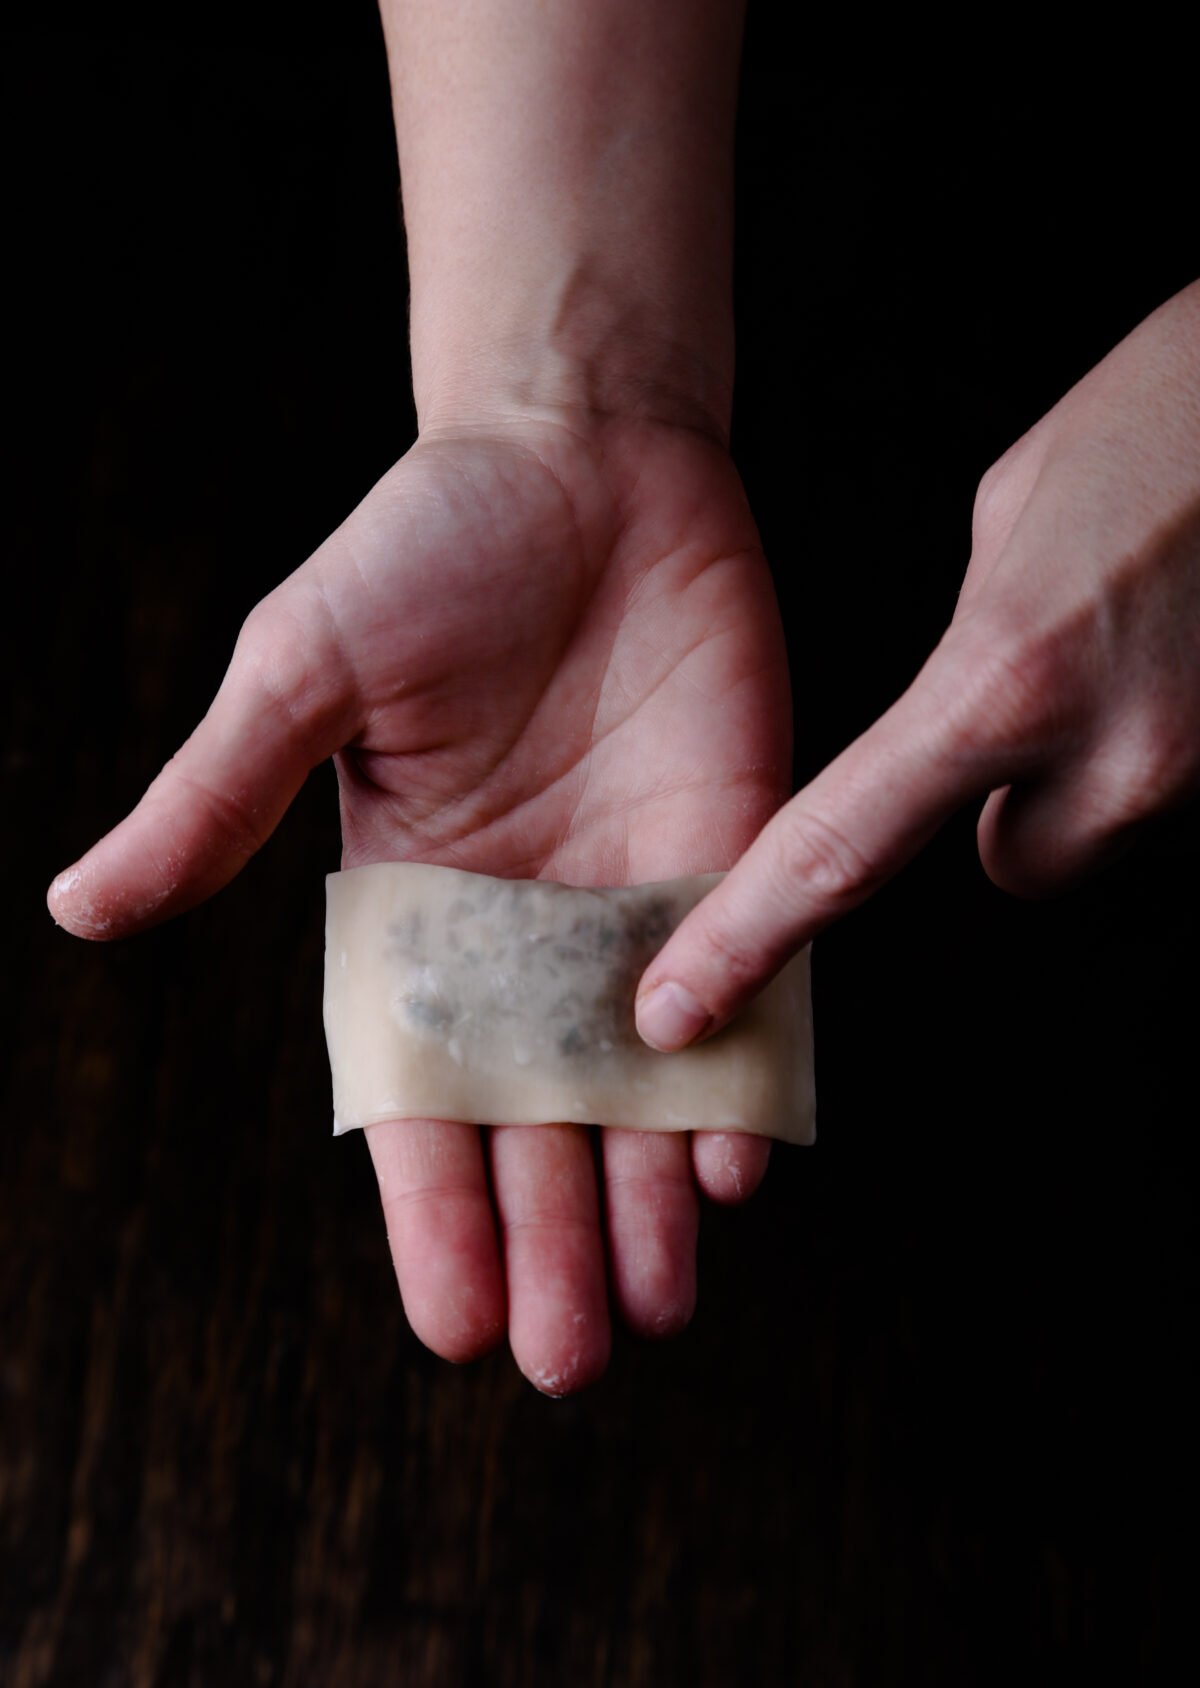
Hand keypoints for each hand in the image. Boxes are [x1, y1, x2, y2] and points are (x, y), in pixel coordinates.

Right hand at [48, 410, 791, 1391]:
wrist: (586, 454)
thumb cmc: (426, 548)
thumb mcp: (304, 673)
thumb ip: (216, 802)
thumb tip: (75, 906)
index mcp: (415, 919)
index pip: (421, 1098)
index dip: (435, 1212)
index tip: (455, 1323)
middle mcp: (528, 941)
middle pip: (541, 1125)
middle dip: (553, 1243)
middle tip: (568, 1361)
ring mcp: (637, 910)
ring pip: (646, 1092)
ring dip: (650, 1204)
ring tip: (654, 1312)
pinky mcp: (735, 857)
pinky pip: (748, 994)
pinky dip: (742, 1079)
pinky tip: (738, 1166)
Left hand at [635, 282, 1199, 1051]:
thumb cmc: (1176, 414)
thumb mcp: (1015, 505)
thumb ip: (969, 638)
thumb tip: (956, 708)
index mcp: (1006, 677)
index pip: (839, 847)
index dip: (747, 940)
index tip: (683, 1008)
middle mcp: (1111, 751)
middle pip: (1019, 863)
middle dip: (1018, 803)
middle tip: (1050, 695)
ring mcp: (1199, 771)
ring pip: (1108, 829)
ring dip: (1105, 769)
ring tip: (1141, 645)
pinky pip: (1175, 793)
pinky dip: (1171, 738)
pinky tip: (1184, 652)